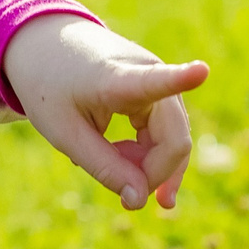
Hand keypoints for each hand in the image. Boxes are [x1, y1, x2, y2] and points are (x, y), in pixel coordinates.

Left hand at [0, 15, 207, 210]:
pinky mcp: (160, 89)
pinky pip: (166, 133)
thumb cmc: (50, 87)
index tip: (201, 70)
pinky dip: (147, 155)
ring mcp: (159, 79)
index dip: (181, 79)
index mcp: (117, 78)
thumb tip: (140, 201)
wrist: (46, 46)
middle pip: (174, 140)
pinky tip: (125, 161)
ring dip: (149, 166)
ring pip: (173, 140)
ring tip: (116, 173)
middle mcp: (148, 72)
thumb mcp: (65, 133)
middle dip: (152, 175)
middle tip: (124, 198)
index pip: (155, 81)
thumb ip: (104, 167)